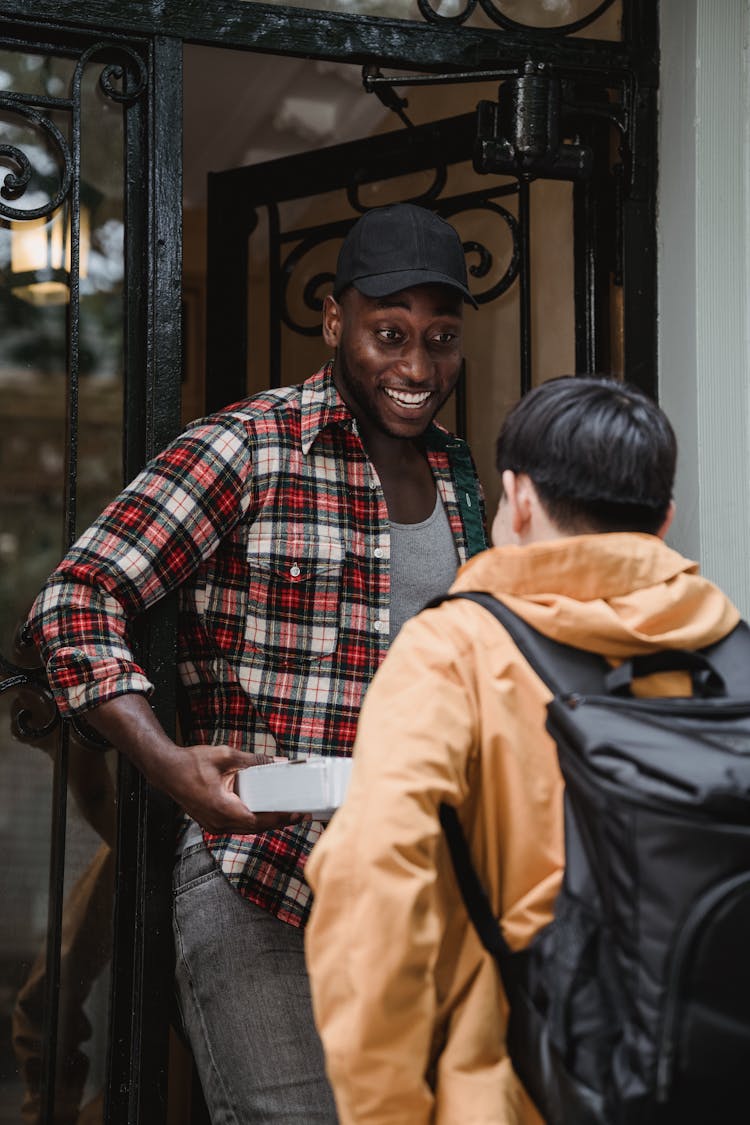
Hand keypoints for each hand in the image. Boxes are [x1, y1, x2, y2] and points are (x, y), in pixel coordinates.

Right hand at [162, 744, 307, 833]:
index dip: (280, 818)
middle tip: (299, 814)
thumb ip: (254, 760)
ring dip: (266, 822)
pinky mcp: (212, 822)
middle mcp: (218, 822)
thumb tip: (278, 763)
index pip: (259, 820)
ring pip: (247, 828)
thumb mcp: (226, 756)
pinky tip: (263, 810)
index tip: (298, 814)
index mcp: (222, 808)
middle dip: (278, 821)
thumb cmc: (191, 763)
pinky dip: (252, 819)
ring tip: (286, 813)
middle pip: (255, 828)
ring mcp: (214, 825)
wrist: (166, 770)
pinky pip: (238, 825)